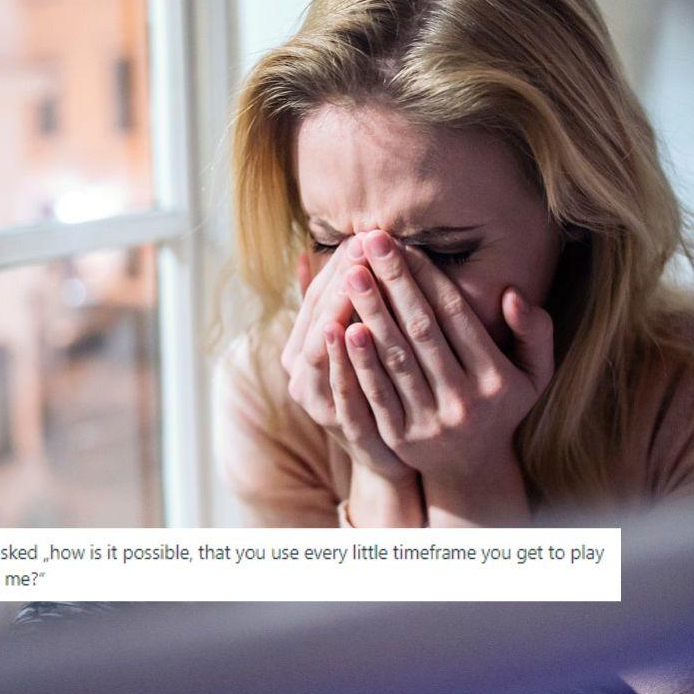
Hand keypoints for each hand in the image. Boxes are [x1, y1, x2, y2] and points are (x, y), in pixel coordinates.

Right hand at [281, 240, 416, 484]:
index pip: (315, 298)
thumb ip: (332, 305)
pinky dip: (345, 358)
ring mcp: (320, 402)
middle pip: (318, 318)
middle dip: (341, 279)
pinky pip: (341, 387)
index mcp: (301, 351)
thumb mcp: (353, 345)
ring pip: (323, 349)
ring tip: (354, 274)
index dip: (336, 267)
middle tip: (363, 243)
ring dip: (339, 309)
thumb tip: (303, 255)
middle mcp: (301, 375)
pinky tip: (355, 328)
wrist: (392, 458)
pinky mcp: (343, 428)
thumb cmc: (376, 389)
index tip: (361, 235)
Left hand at [339, 229, 553, 493]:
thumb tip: (512, 294)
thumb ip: (535, 332)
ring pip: (396, 359)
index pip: (456, 316)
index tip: (404, 244)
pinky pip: (375, 393)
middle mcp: (465, 401)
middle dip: (393, 282)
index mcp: (497, 379)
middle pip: (421, 331)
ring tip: (351, 273)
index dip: (427, 277)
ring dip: (371, 312)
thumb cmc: (501, 404)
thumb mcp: (535, 372)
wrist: (471, 468)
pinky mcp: (399, 438)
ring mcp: (430, 421)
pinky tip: (341, 328)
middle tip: (370, 241)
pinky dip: (358, 360)